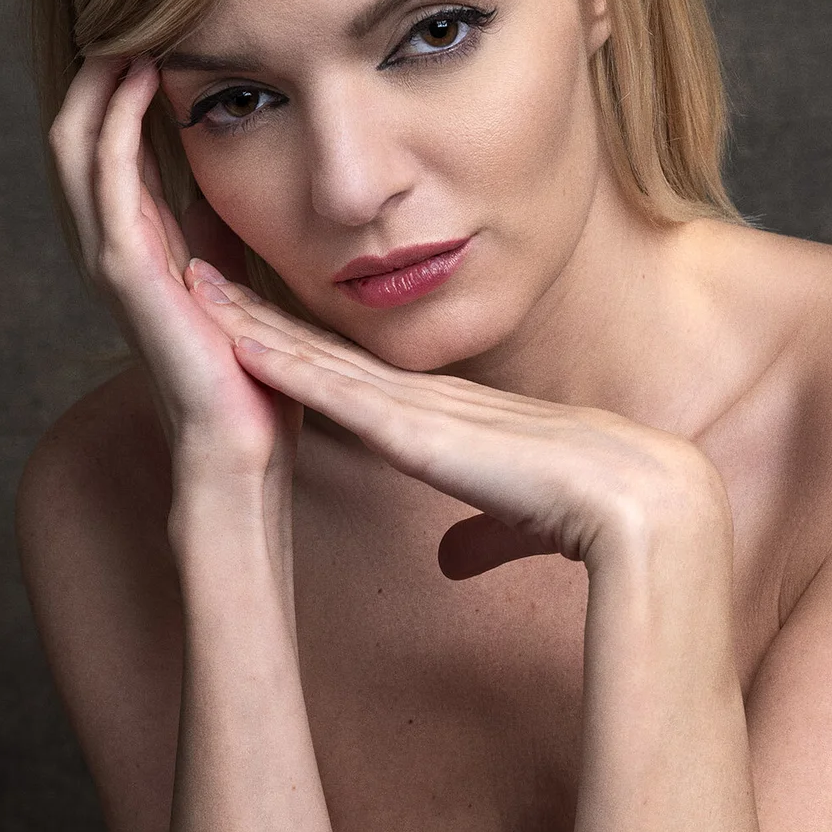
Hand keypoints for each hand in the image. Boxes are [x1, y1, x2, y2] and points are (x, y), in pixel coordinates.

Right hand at [47, 56, 299, 488]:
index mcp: (140, 244)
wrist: (240, 446)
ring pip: (77, 141)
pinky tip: (144, 71)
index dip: (120, 83)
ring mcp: (113, 255)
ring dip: (98, 75)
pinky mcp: (126, 270)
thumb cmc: (248, 378)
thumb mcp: (238, 283)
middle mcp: (114, 243)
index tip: (157, 24)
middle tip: (128, 2)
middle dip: (97, 64)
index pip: (110, 143)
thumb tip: (232, 182)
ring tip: (127, 16)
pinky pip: (107, 175)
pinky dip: (115, 117)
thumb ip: (222, 234)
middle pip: (77, 130)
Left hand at [185, 274, 732, 577]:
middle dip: (262, 314)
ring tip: (187, 281)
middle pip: (326, 349)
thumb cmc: (597, 520)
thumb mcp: (519, 524)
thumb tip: (453, 560)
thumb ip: (484, 536)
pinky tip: (225, 335)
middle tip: (200, 272)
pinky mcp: (414, 429)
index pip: (364, 376)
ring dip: (248, 321)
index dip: (311, 348)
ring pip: (312, 355)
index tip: (262, 325)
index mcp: (456, 418)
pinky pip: (324, 386)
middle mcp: (430, 398)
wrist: (645, 509)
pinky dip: (272, 358)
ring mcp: (418, 407)